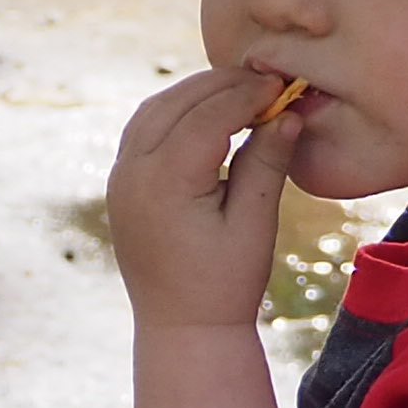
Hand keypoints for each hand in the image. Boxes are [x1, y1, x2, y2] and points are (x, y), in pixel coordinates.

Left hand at [103, 66, 308, 332]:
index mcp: (163, 184)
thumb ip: (266, 165)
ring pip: (153, 110)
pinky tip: (209, 112)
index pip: (207, 117)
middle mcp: (131, 175)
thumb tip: (288, 113)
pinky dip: (175, 111)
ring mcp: (119, 178)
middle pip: (176, 104)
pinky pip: (143, 129)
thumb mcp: (254, 224)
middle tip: (268, 80)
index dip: (247, 95)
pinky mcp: (119, 184)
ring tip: (243, 91)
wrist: (181, 328)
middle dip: (222, 86)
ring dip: (195, 93)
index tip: (282, 84)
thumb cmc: (225, 284)